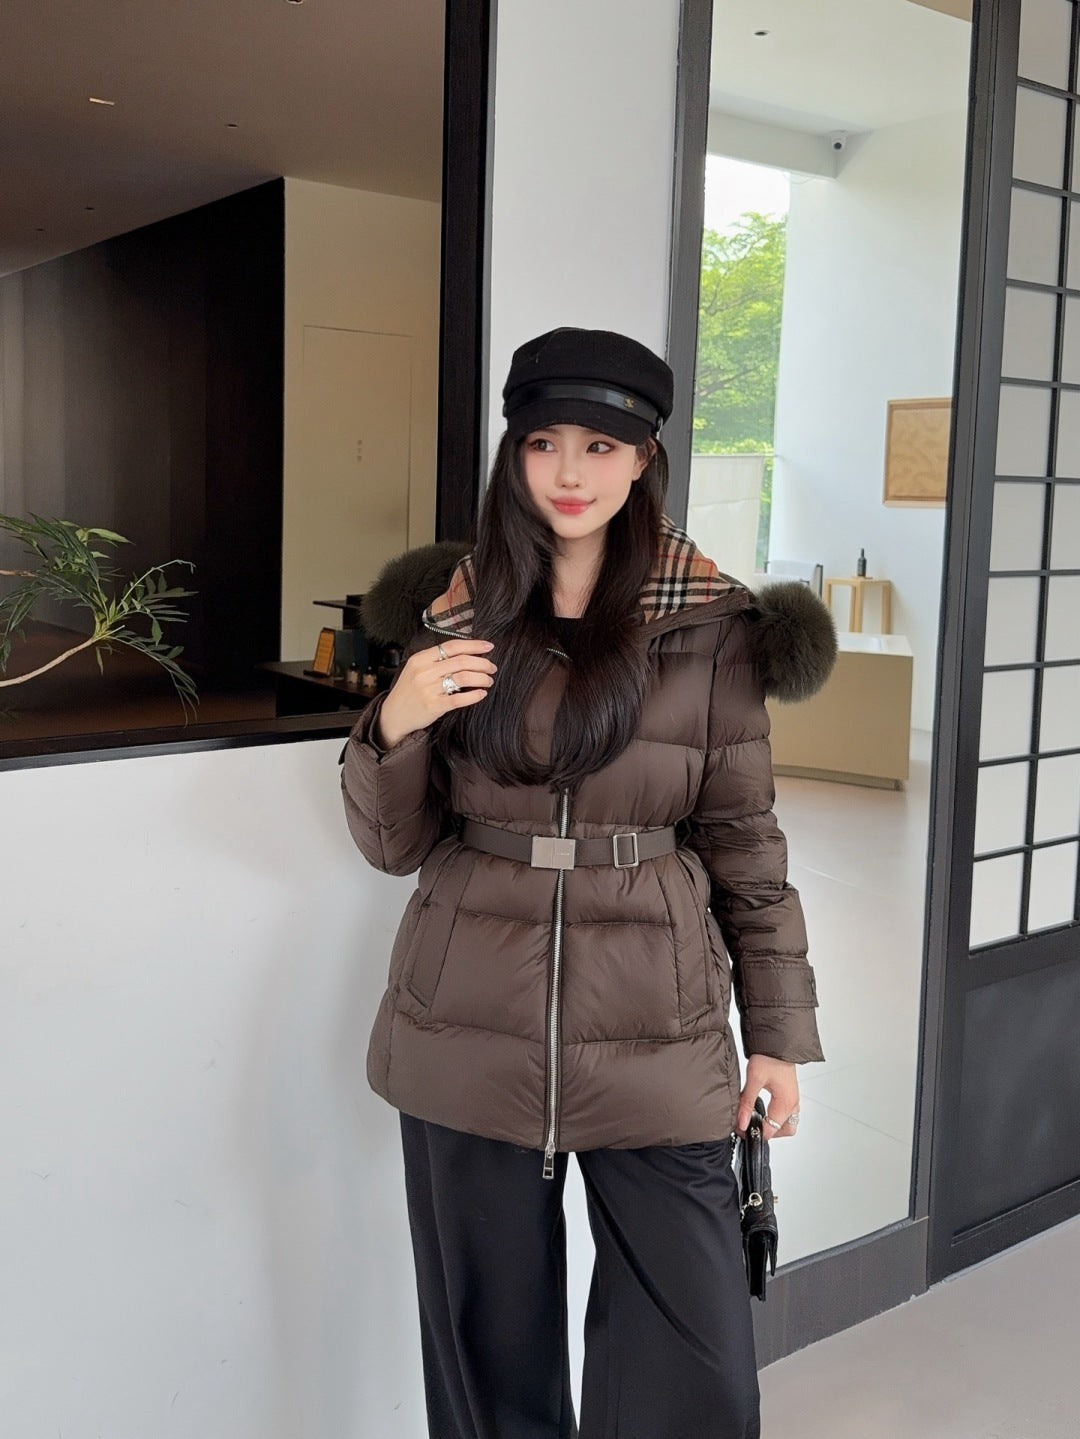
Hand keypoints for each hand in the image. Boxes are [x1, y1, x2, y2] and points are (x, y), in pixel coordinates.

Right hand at [374, 638, 496, 747]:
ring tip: (489, 680)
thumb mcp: (416, 669)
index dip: (473, 645)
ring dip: (481, 678)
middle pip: (461, 661)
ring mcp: (428, 689)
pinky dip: (474, 695)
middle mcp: (424, 672)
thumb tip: (467, 653)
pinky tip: (481, 694)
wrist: (393, 715)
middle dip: (482, 663)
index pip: (452, 646)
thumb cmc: (409, 691)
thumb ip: (436, 660)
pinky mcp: (433, 706)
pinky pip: (459, 699)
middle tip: (492, 667)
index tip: (488, 647)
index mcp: (421, 658)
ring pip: (463, 678)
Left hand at [736, 1054, 800, 1138]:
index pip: (772, 1130)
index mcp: (785, 1103)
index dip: (755, 1133)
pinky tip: (763, 1108)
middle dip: (768, 1132)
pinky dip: (776, 1115)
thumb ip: (746, 1103)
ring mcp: (793, 1098)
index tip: (741, 1129)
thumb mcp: (754, 1079)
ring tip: (756, 1117)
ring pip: (787, 1122)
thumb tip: (741, 1123)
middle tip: (751, 1125)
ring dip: (773, 1124)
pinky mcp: (790, 1093)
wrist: (778, 1041)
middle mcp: (792, 1103)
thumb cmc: (769, 1056)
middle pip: (784, 1131)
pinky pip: (787, 1112)